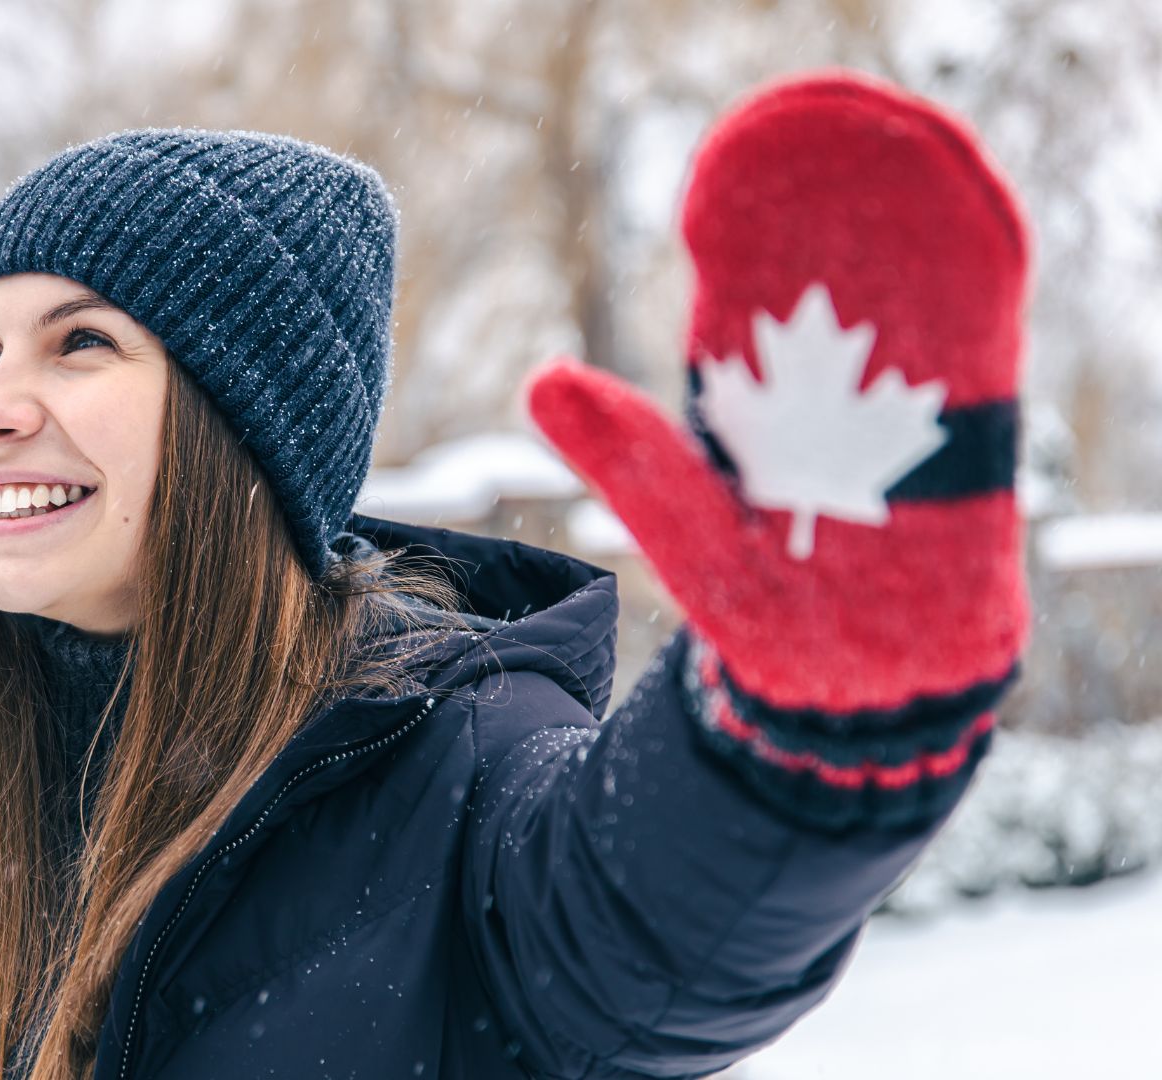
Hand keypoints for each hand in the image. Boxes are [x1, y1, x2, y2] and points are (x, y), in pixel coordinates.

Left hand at [523, 71, 1027, 731]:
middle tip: (815, 138)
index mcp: (761, 403)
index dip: (747, 228)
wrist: (863, 686)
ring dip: (904, 230)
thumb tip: (541, 374)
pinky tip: (967, 228)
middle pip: (836, 279)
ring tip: (893, 162)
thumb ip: (630, 455)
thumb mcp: (687, 528)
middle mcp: (830, 395)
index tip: (725, 175)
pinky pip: (971, 346)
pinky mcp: (966, 439)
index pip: (754, 294)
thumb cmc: (768, 612)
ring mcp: (900, 413)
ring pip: (905, 301)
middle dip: (828, 209)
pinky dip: (968, 283)